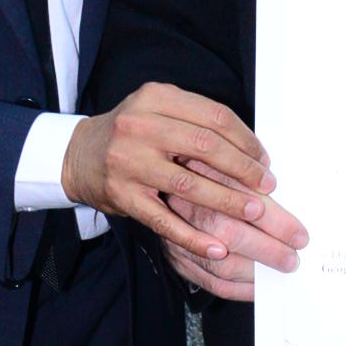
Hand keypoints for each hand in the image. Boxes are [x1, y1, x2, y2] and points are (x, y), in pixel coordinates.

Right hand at [60, 83, 304, 277]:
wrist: (78, 155)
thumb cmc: (131, 134)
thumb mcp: (158, 110)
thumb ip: (196, 121)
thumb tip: (250, 149)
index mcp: (156, 98)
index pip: (214, 117)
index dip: (245, 140)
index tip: (264, 160)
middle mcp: (140, 126)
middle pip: (206, 147)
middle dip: (243, 169)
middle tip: (267, 186)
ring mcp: (129, 162)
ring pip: (189, 184)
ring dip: (228, 201)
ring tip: (254, 212)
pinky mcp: (123, 196)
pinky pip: (164, 221)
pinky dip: (193, 237)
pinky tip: (218, 247)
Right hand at [158, 185, 307, 302]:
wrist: (160, 179)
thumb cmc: (201, 171)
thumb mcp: (226, 163)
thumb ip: (253, 181)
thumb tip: (287, 201)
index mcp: (204, 178)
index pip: (245, 203)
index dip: (277, 223)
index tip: (299, 235)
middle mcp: (190, 209)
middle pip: (233, 234)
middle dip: (269, 250)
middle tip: (292, 259)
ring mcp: (181, 237)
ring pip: (221, 263)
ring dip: (255, 272)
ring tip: (279, 271)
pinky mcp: (178, 258)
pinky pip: (209, 281)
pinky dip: (237, 289)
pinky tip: (256, 287)